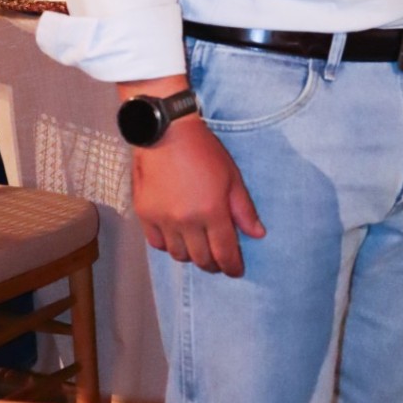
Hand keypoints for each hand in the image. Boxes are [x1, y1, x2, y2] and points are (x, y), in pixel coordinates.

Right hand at [131, 117, 264, 276]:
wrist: (166, 132)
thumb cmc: (204, 150)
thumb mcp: (232, 177)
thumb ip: (244, 209)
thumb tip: (257, 235)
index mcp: (212, 211)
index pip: (224, 252)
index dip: (232, 266)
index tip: (237, 271)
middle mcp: (186, 221)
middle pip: (201, 259)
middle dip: (214, 264)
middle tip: (220, 261)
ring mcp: (163, 219)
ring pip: (179, 255)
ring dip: (192, 256)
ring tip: (200, 248)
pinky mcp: (145, 214)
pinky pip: (157, 244)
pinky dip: (169, 246)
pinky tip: (178, 238)